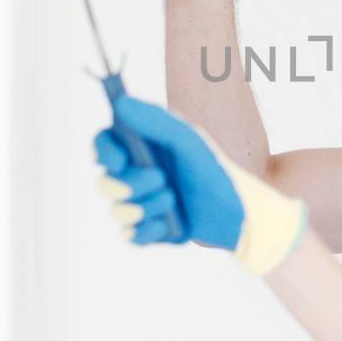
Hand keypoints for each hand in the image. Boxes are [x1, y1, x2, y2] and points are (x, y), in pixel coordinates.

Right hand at [93, 96, 306, 274]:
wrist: (238, 211)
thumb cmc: (214, 169)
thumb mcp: (188, 140)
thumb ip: (155, 121)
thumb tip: (121, 104)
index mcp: (140, 150)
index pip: (104, 145)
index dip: (102, 151)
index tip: (118, 159)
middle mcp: (134, 176)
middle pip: (105, 182)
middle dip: (131, 184)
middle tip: (162, 179)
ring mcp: (138, 205)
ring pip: (118, 211)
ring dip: (146, 206)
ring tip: (174, 199)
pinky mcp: (147, 232)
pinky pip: (131, 236)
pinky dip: (149, 230)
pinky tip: (172, 223)